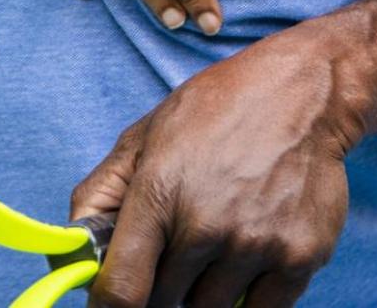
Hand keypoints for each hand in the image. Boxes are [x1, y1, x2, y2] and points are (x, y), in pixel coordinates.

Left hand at [71, 29, 351, 306]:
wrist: (305, 91)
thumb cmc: (219, 108)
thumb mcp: (147, 133)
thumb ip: (102, 193)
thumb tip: (71, 252)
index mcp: (159, 192)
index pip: (121, 291)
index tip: (111, 306)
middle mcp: (206, 225)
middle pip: (164, 305)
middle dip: (161, 287)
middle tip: (176, 252)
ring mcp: (255, 245)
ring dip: (205, 291)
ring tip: (215, 242)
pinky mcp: (299, 259)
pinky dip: (248, 296)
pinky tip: (248, 254)